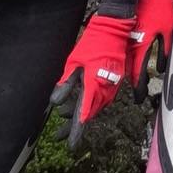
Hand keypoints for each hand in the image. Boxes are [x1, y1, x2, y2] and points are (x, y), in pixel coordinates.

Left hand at [50, 15, 134, 149]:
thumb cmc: (92, 43)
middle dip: (76, 125)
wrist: (114, 29)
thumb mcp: (74, 62)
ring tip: (68, 119)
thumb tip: (56, 101)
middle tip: (62, 133)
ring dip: (85, 114)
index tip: (70, 142)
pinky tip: (85, 105)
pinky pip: (105, 98)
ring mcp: (112, 84)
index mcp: (92, 83)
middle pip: (90, 112)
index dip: (76, 129)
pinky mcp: (116, 79)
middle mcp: (104, 87)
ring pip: (98, 107)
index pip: (83, 112)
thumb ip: (66, 82)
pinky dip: (94, 105)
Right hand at [128, 0, 172, 100]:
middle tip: (139, 94)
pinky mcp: (125, 32)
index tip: (140, 98)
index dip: (139, 89)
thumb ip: (165, 51)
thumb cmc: (160, 8)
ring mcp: (126, 39)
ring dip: (130, 73)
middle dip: (135, 83)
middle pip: (129, 72)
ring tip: (138, 81)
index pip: (139, 75)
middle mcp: (131, 46)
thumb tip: (162, 69)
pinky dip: (127, 61)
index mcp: (142, 47)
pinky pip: (124, 52)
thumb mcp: (168, 30)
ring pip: (125, 63)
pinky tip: (132, 64)